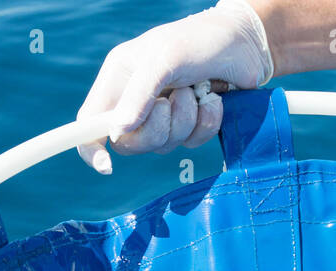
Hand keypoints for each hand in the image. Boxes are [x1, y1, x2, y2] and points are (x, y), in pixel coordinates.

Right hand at [76, 0, 273, 173]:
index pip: (90, 122)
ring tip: (197, 90)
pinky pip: (191, 143)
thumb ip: (139, 95)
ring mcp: (162, 115)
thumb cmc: (198, 40)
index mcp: (119, 80)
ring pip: (162, 146)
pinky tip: (212, 99)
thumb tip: (118, 132)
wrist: (245, 43)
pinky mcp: (189, 125)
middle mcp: (136, 100)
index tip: (105, 165)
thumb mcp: (165, 58)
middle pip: (129, 143)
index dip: (91, 147)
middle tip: (174, 102)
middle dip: (157, 129)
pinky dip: (206, 124)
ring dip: (186, 121)